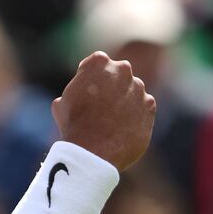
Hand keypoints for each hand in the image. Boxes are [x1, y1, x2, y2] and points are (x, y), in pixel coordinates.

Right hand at [52, 52, 155, 170]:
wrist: (93, 151)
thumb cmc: (74, 125)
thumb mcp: (62, 101)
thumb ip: (76, 89)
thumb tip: (81, 95)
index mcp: (98, 62)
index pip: (97, 63)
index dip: (91, 78)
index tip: (87, 92)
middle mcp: (122, 69)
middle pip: (118, 74)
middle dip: (112, 86)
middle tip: (101, 106)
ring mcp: (138, 88)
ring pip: (132, 91)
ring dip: (125, 101)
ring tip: (111, 122)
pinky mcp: (150, 106)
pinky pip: (143, 107)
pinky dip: (136, 115)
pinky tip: (122, 128)